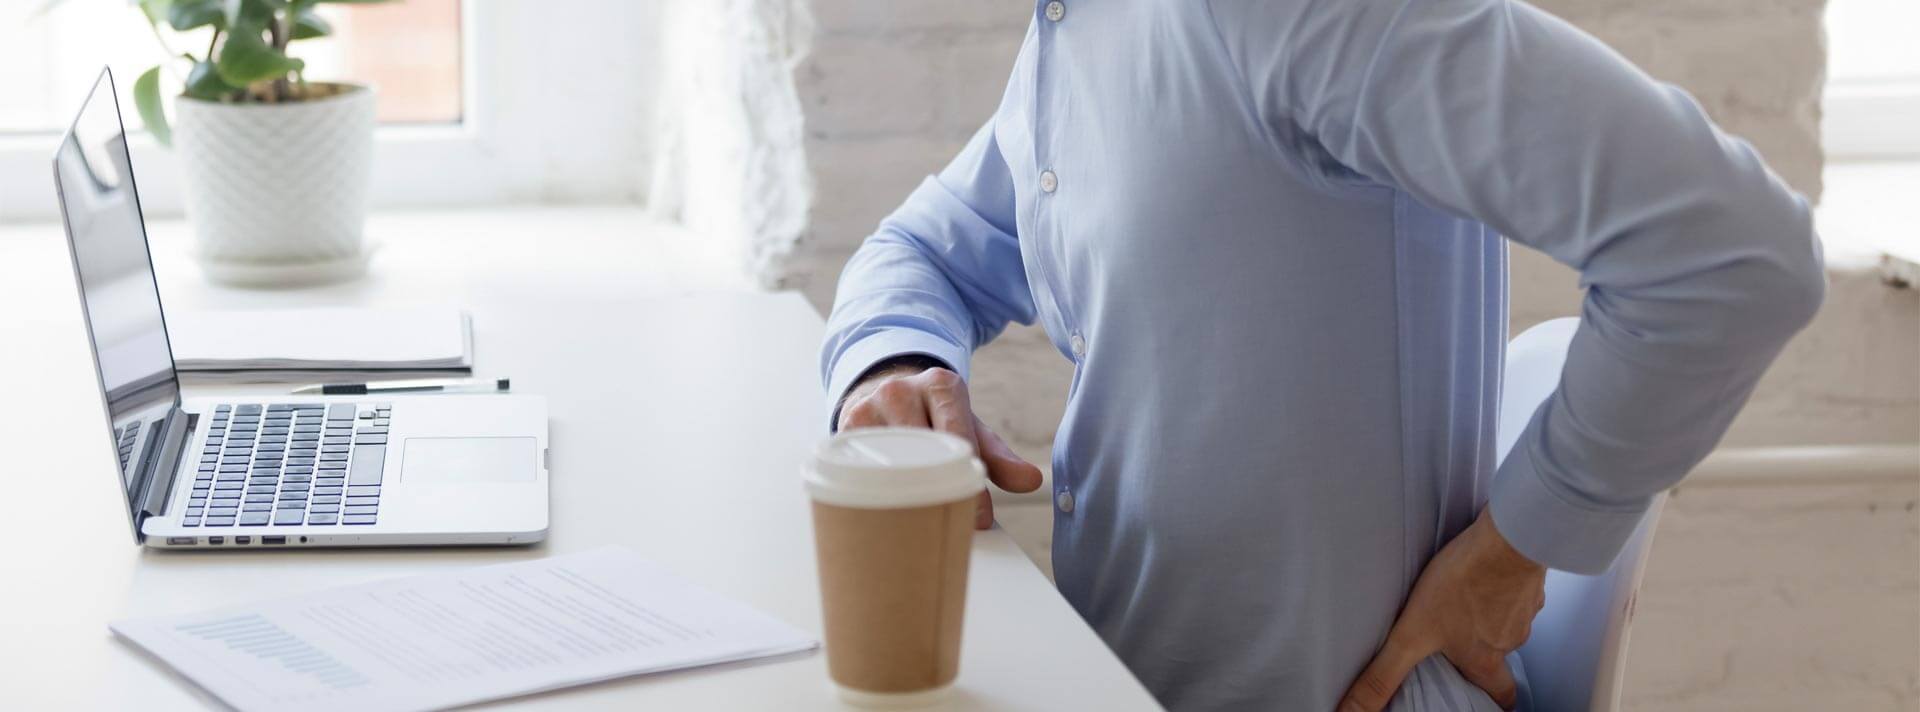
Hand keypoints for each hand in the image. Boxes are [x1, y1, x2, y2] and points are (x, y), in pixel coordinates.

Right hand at [838, 363, 1045, 528]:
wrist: (880, 388)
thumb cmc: (933, 416)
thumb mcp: (968, 428)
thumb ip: (999, 456)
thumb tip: (1032, 481)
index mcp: (941, 384)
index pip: (958, 436)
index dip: (969, 481)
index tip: (981, 517)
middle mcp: (901, 389)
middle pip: (923, 448)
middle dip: (938, 490)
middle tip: (949, 522)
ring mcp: (868, 407)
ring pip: (888, 459)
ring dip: (904, 495)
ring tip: (919, 523)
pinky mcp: (842, 429)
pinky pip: (859, 467)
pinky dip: (875, 491)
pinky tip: (887, 511)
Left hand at [1339, 508, 1545, 711]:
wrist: (1506, 539)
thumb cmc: (1462, 583)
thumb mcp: (1411, 634)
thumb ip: (1383, 674)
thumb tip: (1352, 711)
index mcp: (1486, 659)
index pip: (1501, 694)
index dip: (1496, 700)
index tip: (1490, 701)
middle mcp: (1511, 638)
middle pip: (1503, 657)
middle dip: (1488, 655)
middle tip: (1469, 645)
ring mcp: (1524, 606)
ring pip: (1507, 622)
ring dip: (1489, 617)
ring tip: (1465, 604)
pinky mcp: (1528, 576)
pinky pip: (1515, 589)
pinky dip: (1500, 586)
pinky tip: (1482, 573)